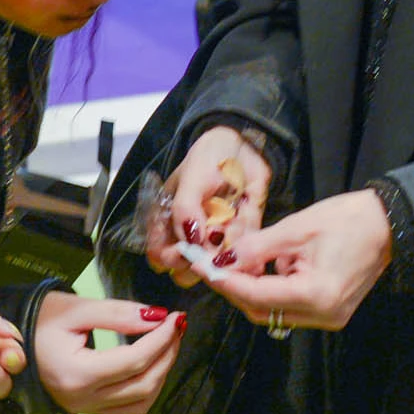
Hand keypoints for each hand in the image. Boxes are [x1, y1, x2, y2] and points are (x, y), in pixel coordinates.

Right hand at [31, 292, 184, 413]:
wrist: (10, 343)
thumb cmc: (38, 321)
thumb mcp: (76, 309)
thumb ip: (118, 314)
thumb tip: (158, 318)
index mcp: (77, 373)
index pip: (135, 360)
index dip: (161, 339)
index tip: (176, 317)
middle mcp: (83, 399)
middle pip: (144, 383)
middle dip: (167, 354)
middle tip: (176, 327)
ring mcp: (86, 409)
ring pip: (141, 402)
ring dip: (161, 373)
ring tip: (166, 344)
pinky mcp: (88, 410)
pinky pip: (129, 409)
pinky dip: (147, 389)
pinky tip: (150, 365)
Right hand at [148, 127, 270, 287]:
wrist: (247, 145)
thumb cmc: (210, 156)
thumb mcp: (193, 176)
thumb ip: (185, 208)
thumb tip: (191, 242)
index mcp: (168, 219)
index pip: (159, 252)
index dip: (170, 257)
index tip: (186, 250)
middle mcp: (190, 234)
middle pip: (185, 268)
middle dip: (200, 264)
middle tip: (214, 253)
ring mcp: (216, 238)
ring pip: (215, 267)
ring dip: (226, 264)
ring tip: (236, 254)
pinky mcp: (240, 237)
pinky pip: (242, 257)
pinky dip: (248, 262)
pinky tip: (254, 262)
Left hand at [209, 189, 393, 331]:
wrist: (388, 225)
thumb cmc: (347, 220)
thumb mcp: (296, 228)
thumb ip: (257, 248)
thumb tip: (222, 259)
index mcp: (316, 295)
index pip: (255, 295)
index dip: (223, 280)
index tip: (200, 265)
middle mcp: (322, 316)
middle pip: (260, 310)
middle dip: (234, 287)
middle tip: (212, 263)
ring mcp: (328, 318)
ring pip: (273, 311)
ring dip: (251, 289)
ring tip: (237, 260)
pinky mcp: (330, 312)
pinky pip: (289, 306)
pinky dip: (272, 289)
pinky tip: (267, 265)